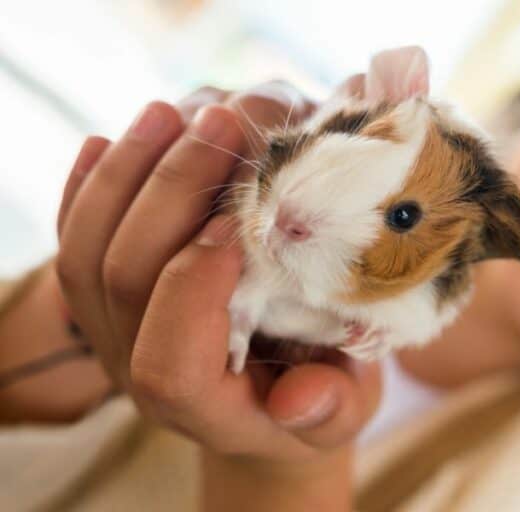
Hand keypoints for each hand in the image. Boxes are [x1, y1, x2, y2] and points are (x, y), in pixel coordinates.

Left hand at [55, 82, 380, 465]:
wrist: (280, 388)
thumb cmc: (325, 391)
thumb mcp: (347, 411)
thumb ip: (328, 410)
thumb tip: (296, 401)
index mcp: (206, 406)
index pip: (169, 362)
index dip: (194, 288)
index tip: (242, 221)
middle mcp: (142, 369)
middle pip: (124, 279)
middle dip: (169, 193)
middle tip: (222, 125)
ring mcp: (113, 327)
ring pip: (86, 249)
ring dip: (127, 172)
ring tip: (173, 112)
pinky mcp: (104, 291)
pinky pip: (75, 235)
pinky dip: (90, 182)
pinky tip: (116, 136)